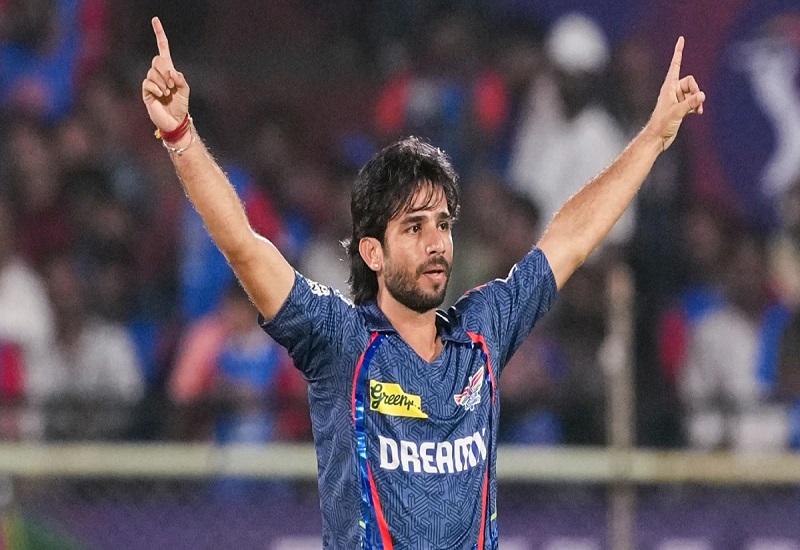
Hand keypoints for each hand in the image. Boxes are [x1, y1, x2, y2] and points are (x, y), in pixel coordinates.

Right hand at [142, 17, 189, 132]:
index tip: (155, 20)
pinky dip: (157, 88)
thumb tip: (172, 72)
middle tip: (172, 85)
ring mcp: (151, 82)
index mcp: (169, 70)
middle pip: (157, 60)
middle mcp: (158, 73)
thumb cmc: (181, 106)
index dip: (159, 34)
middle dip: (166, 71)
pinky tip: (162, 96)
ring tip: (167, 93)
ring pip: (152, 72)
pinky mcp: (146, 92)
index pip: (163, 48)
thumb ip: (181, 79)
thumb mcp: (185, 90)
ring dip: (163, 83)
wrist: (175, 121)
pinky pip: (148, 83)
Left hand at [647, 36, 705, 151]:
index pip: (675, 65)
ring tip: (696, 111)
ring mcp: (677, 98)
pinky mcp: (680, 107)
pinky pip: (693, 100)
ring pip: (693, 92)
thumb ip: (690, 103)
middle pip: (691, 81)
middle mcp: (672, 90)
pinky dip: (697, 105)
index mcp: (669, 87)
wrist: (657, 138)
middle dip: (695, 90)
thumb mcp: (677, 112)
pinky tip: (697, 113)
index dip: (679, 52)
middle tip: (694, 103)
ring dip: (697, 100)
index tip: (681, 39)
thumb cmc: (662, 124)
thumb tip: (702, 95)